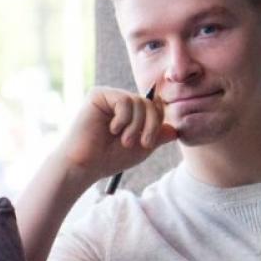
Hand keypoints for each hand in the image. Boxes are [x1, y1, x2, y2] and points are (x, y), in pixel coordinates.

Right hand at [55, 87, 176, 184]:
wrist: (85, 165)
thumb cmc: (110, 158)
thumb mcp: (142, 148)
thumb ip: (158, 137)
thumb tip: (176, 129)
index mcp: (131, 112)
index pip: (155, 108)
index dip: (157, 124)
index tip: (148, 143)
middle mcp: (121, 102)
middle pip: (150, 103)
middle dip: (151, 125)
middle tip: (142, 144)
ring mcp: (110, 96)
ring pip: (139, 102)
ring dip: (136, 125)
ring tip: (123, 140)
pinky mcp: (98, 94)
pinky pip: (125, 101)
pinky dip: (123, 119)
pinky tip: (112, 129)